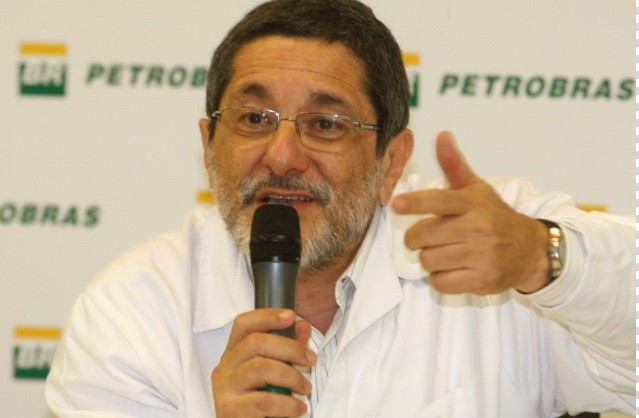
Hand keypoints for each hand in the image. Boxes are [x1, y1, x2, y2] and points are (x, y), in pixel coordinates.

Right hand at [212, 308, 316, 416]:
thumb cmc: (260, 404)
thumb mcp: (275, 373)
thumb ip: (287, 350)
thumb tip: (303, 326)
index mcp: (233, 354)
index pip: (243, 324)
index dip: (267, 316)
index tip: (291, 316)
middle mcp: (224, 367)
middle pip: (255, 342)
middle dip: (290, 348)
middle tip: (311, 360)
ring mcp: (224, 388)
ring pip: (260, 368)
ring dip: (291, 376)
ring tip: (305, 389)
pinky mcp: (229, 410)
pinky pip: (264, 401)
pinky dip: (288, 404)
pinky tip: (298, 408)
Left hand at [391, 131, 549, 294]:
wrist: (529, 250)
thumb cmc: (494, 216)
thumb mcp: (476, 188)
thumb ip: (454, 164)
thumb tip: (442, 135)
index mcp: (474, 203)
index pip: (439, 200)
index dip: (414, 202)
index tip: (396, 204)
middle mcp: (478, 228)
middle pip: (424, 235)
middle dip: (413, 237)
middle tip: (418, 237)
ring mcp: (482, 256)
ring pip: (429, 260)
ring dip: (427, 258)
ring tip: (439, 252)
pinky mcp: (482, 280)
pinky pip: (440, 283)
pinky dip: (438, 278)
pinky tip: (449, 269)